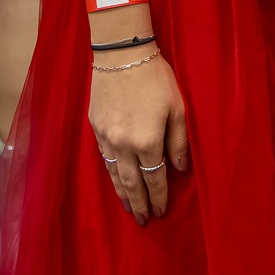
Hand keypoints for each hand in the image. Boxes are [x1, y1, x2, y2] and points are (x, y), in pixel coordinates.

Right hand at [90, 54, 189, 225]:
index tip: (162, 211)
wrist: (121, 54)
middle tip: (144, 221)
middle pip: (132, 183)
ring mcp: (106, 137)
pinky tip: (115, 180)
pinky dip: (111, 173)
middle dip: (140, 203)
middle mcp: (124, 144)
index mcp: (147, 141)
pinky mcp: (95, 127)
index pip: (154, 178)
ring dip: (123, 194)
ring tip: (129, 209)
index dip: (159, 196)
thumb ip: (179, 142)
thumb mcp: (177, 108)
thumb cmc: (155, 77)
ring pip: (114, 174)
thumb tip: (179, 169)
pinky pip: (104, 158)